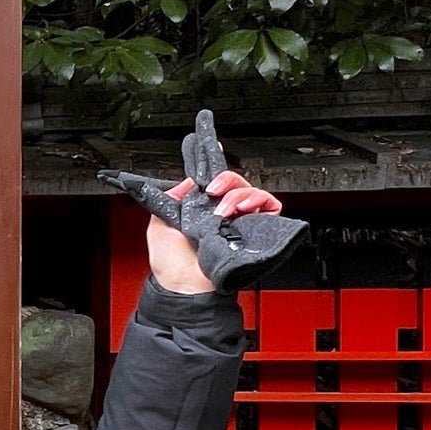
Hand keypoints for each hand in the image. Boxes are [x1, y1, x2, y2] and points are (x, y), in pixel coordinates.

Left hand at [100, 110, 307, 293]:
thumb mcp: (159, 225)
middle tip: (214, 188)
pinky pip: (271, 208)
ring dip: (240, 194)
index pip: (213, 181)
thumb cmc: (172, 267)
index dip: (213, 160)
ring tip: (225, 209)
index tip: (208, 139)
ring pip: (254, 192)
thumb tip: (184, 182)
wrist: (185, 289)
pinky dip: (260, 203)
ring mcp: (241, 224)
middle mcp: (223, 214)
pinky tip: (242, 211)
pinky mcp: (257, 234)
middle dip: (227, 179)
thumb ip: (168, 201)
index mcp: (201, 210)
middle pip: (236, 182)